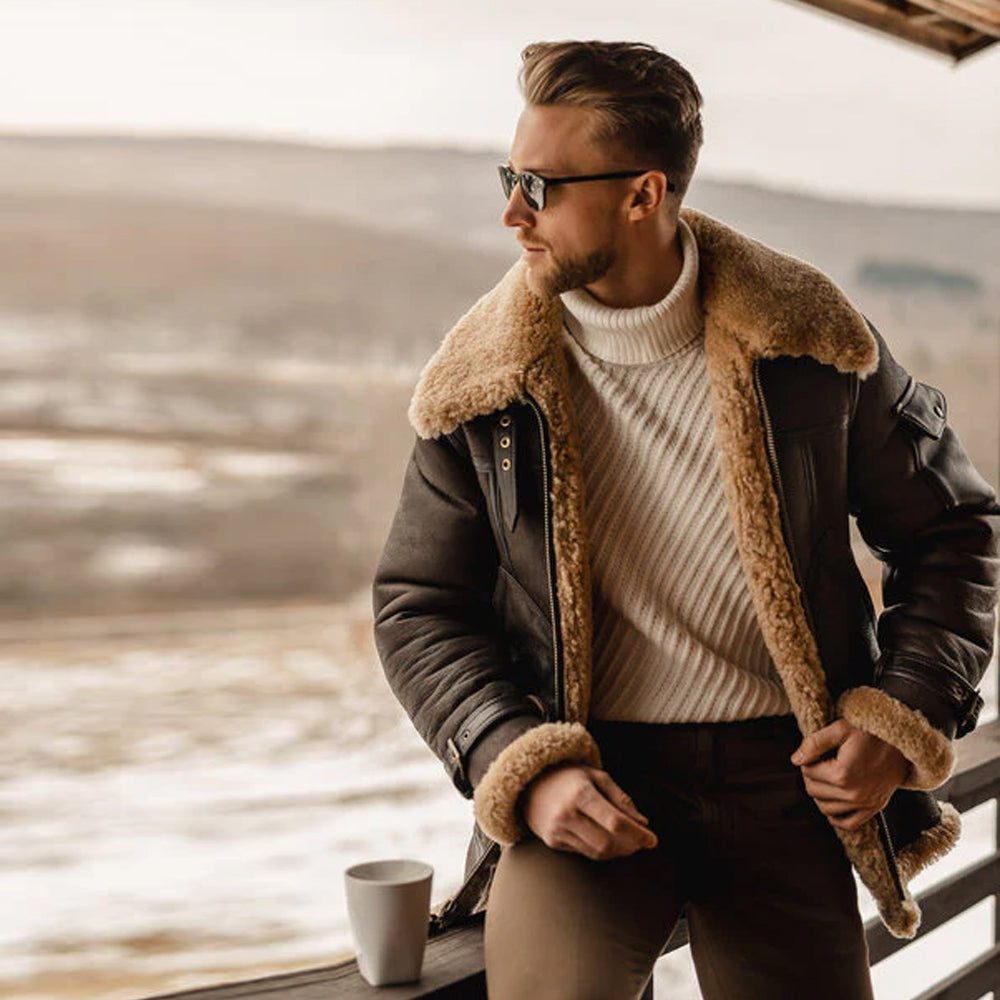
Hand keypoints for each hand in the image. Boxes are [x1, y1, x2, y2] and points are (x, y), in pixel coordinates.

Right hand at [519, 763, 658, 859]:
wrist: (531, 783)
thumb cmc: (569, 777)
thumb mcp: (597, 777)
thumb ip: (621, 798)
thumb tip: (643, 822)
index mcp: (580, 793)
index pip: (615, 821)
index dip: (637, 834)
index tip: (652, 839)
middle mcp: (566, 813)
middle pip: (607, 842)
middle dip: (629, 846)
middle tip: (641, 842)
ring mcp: (557, 830)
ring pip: (597, 852)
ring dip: (618, 852)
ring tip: (629, 843)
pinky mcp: (552, 842)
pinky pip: (584, 853)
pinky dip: (601, 851)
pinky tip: (608, 842)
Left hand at [791, 719, 911, 830]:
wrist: (903, 742)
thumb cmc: (871, 732)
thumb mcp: (841, 729)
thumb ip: (815, 743)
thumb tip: (795, 760)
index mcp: (842, 774)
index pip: (808, 772)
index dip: (807, 760)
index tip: (815, 752)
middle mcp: (853, 794)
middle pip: (814, 791)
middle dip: (811, 776)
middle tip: (819, 762)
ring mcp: (865, 804)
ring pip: (826, 808)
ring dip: (820, 794)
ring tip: (826, 778)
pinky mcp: (875, 808)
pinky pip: (848, 823)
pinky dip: (836, 816)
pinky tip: (833, 801)